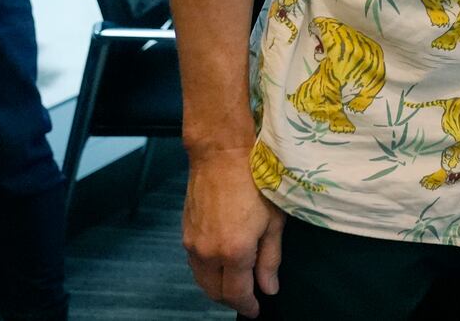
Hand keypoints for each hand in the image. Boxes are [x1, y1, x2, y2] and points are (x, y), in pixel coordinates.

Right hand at [183, 147, 284, 315]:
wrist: (221, 154)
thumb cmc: (254, 181)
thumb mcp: (273, 220)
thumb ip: (270, 259)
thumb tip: (269, 287)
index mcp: (234, 252)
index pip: (237, 294)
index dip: (248, 305)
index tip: (257, 310)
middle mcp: (208, 253)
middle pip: (215, 292)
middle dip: (232, 299)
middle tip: (250, 297)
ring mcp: (193, 244)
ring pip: (203, 280)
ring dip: (219, 287)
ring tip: (238, 282)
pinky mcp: (185, 234)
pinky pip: (196, 265)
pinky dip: (209, 272)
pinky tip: (223, 265)